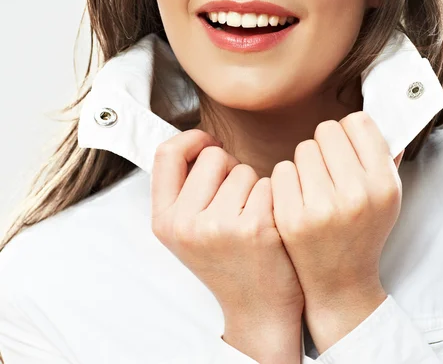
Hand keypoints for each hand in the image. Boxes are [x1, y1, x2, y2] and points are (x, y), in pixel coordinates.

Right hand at [150, 129, 304, 328]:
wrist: (259, 308)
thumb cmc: (229, 261)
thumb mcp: (189, 230)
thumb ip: (186, 189)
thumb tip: (199, 139)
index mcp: (164, 221)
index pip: (167, 154)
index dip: (191, 139)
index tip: (209, 143)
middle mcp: (185, 224)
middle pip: (213, 155)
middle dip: (230, 168)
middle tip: (237, 201)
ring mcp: (218, 226)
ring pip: (244, 169)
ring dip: (254, 186)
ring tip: (251, 218)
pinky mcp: (254, 227)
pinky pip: (268, 183)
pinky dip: (273, 198)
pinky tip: (270, 225)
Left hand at [270, 111, 402, 310]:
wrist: (339, 281)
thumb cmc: (363, 229)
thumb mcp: (388, 196)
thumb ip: (384, 154)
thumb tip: (377, 111)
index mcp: (384, 184)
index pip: (359, 122)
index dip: (350, 131)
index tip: (348, 145)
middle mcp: (356, 194)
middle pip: (327, 130)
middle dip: (327, 145)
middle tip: (329, 168)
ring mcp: (322, 208)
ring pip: (303, 147)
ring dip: (306, 162)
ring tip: (315, 186)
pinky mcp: (292, 218)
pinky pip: (282, 170)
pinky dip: (288, 180)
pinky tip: (298, 198)